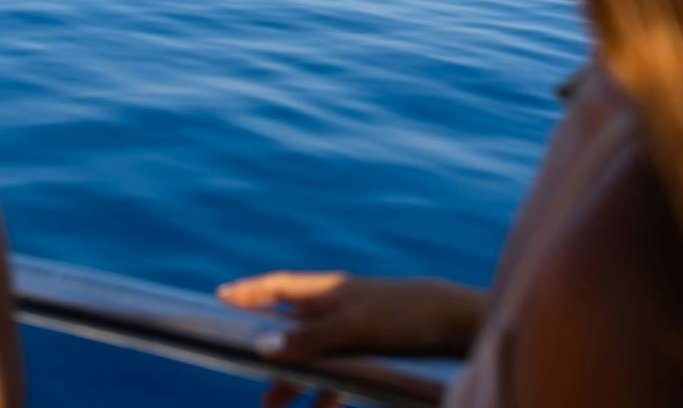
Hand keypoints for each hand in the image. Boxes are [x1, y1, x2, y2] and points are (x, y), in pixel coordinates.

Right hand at [218, 271, 485, 407]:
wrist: (461, 323)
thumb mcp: (354, 327)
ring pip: (316, 357)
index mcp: (329, 292)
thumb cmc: (407, 315)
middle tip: (245, 377)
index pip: (279, 287)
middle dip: (269, 356)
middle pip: (293, 330)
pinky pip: (343, 373)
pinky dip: (329, 390)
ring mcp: (359, 330)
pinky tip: (324, 407)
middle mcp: (340, 308)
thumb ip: (309, 338)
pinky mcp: (378, 351)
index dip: (250, 292)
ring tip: (272, 405)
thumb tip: (263, 345)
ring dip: (295, 381)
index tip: (221, 296)